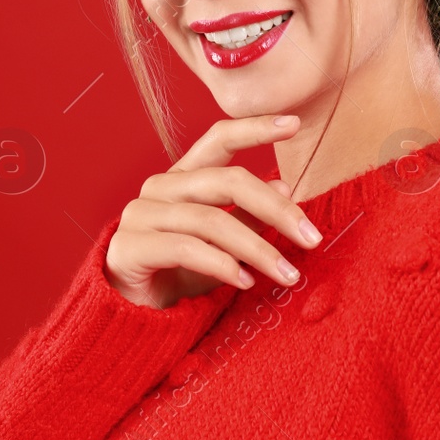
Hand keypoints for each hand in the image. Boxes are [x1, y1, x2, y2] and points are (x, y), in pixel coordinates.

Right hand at [103, 115, 324, 308]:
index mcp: (183, 177)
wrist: (129, 316)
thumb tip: (284, 185)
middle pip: (227, 181)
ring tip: (287, 274)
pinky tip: (245, 282)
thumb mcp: (222, 246)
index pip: (219, 139)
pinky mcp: (129, 246)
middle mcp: (160, 187)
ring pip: (212, 220)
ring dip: (257, 249)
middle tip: (311, 237)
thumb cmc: (177, 274)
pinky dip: (222, 265)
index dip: (255, 128)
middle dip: (275, 208)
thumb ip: (248, 217)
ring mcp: (141, 214)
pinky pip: (186, 248)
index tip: (294, 123)